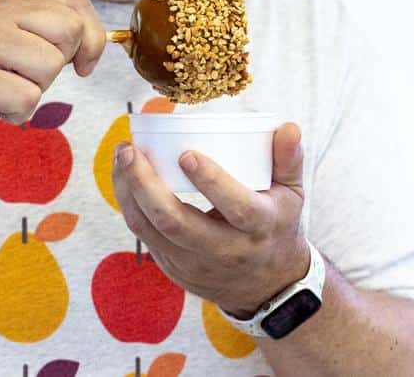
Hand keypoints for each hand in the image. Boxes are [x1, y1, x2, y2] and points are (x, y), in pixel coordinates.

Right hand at [0, 0, 105, 147]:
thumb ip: (38, 29)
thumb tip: (91, 41)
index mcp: (6, 2)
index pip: (76, 3)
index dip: (93, 37)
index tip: (82, 64)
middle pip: (70, 33)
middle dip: (61, 65)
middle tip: (28, 77)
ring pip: (50, 68)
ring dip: (34, 92)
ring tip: (1, 90)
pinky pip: (26, 99)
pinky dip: (15, 113)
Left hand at [111, 122, 309, 316]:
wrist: (267, 286)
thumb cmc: (275, 226)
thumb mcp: (292, 195)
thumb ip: (289, 159)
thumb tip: (288, 126)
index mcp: (259, 228)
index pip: (236, 208)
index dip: (211, 182)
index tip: (186, 154)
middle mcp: (226, 251)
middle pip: (176, 222)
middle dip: (146, 185)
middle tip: (130, 151)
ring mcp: (196, 265)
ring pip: (152, 231)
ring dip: (129, 193)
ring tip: (122, 157)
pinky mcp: (175, 270)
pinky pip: (145, 238)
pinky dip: (130, 206)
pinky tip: (123, 178)